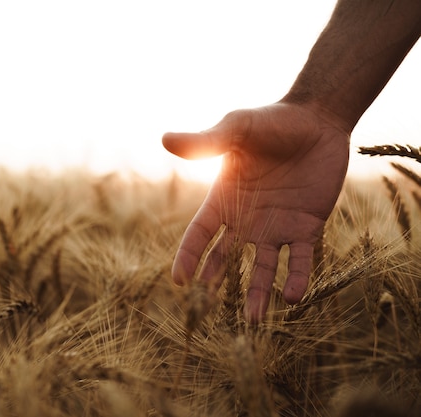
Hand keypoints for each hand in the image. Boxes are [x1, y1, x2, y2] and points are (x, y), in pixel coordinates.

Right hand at [163, 102, 349, 322]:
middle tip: (207, 313)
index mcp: (223, 201)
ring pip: (263, 268)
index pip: (199, 236)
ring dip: (257, 293)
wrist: (316, 119)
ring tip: (254, 319)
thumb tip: (165, 139)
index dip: (188, 257)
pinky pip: (301, 259)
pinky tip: (292, 297)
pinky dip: (297, 278)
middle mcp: (246, 221)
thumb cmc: (271, 120)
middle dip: (216, 286)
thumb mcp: (235, 130)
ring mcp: (276, 227)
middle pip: (224, 260)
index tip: (180, 282)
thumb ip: (205, 141)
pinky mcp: (306, 227)